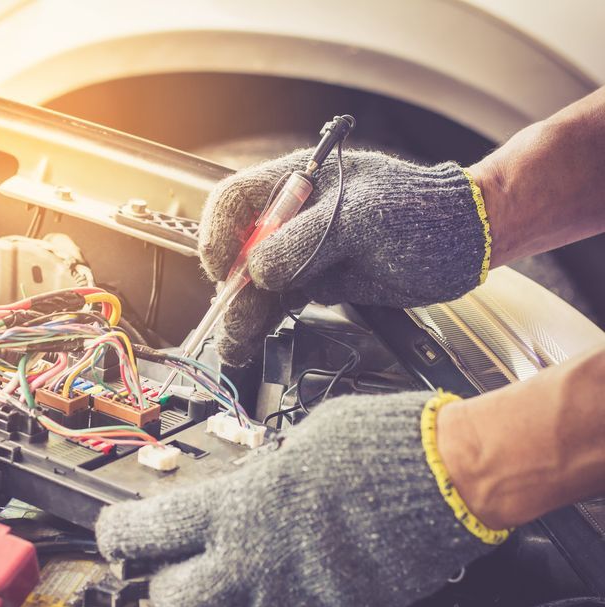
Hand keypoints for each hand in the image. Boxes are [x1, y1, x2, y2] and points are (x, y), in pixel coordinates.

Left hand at [95, 391, 492, 606]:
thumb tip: (242, 491)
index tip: (115, 534)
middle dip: (164, 586)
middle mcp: (250, 560)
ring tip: (231, 582)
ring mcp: (288, 600)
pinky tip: (276, 600)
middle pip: (174, 600)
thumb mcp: (294, 447)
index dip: (118, 535)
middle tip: (174, 568)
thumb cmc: (372, 448)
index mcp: (234, 505)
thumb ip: (256, 479)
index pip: (145, 531)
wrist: (443, 484)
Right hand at [199, 149, 488, 365]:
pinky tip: (249, 341)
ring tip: (235, 344)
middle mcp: (292, 218)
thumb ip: (303, 244)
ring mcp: (303, 251)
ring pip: (255, 284)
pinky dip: (262, 322)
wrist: (463, 243)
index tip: (224, 268)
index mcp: (298, 183)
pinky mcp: (316, 281)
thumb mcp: (359, 220)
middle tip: (229, 320)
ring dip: (242, 313)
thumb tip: (258, 272)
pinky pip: (278, 302)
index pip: (236, 201)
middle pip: (239, 249)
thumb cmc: (422, 212)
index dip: (220, 233)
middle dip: (231, 287)